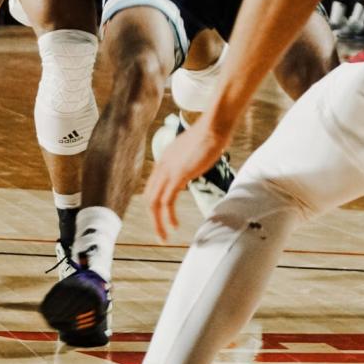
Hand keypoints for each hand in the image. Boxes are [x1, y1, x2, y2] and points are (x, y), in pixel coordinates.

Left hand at [146, 117, 230, 241]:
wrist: (214, 126)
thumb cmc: (210, 135)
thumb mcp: (194, 150)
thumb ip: (189, 160)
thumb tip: (194, 166)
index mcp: (164, 159)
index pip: (152, 186)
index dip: (155, 204)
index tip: (162, 218)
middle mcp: (162, 165)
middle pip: (149, 196)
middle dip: (153, 218)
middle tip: (161, 233)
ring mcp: (168, 170)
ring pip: (154, 202)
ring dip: (158, 222)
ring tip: (165, 236)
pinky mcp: (178, 175)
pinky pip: (167, 201)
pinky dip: (168, 217)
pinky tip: (174, 226)